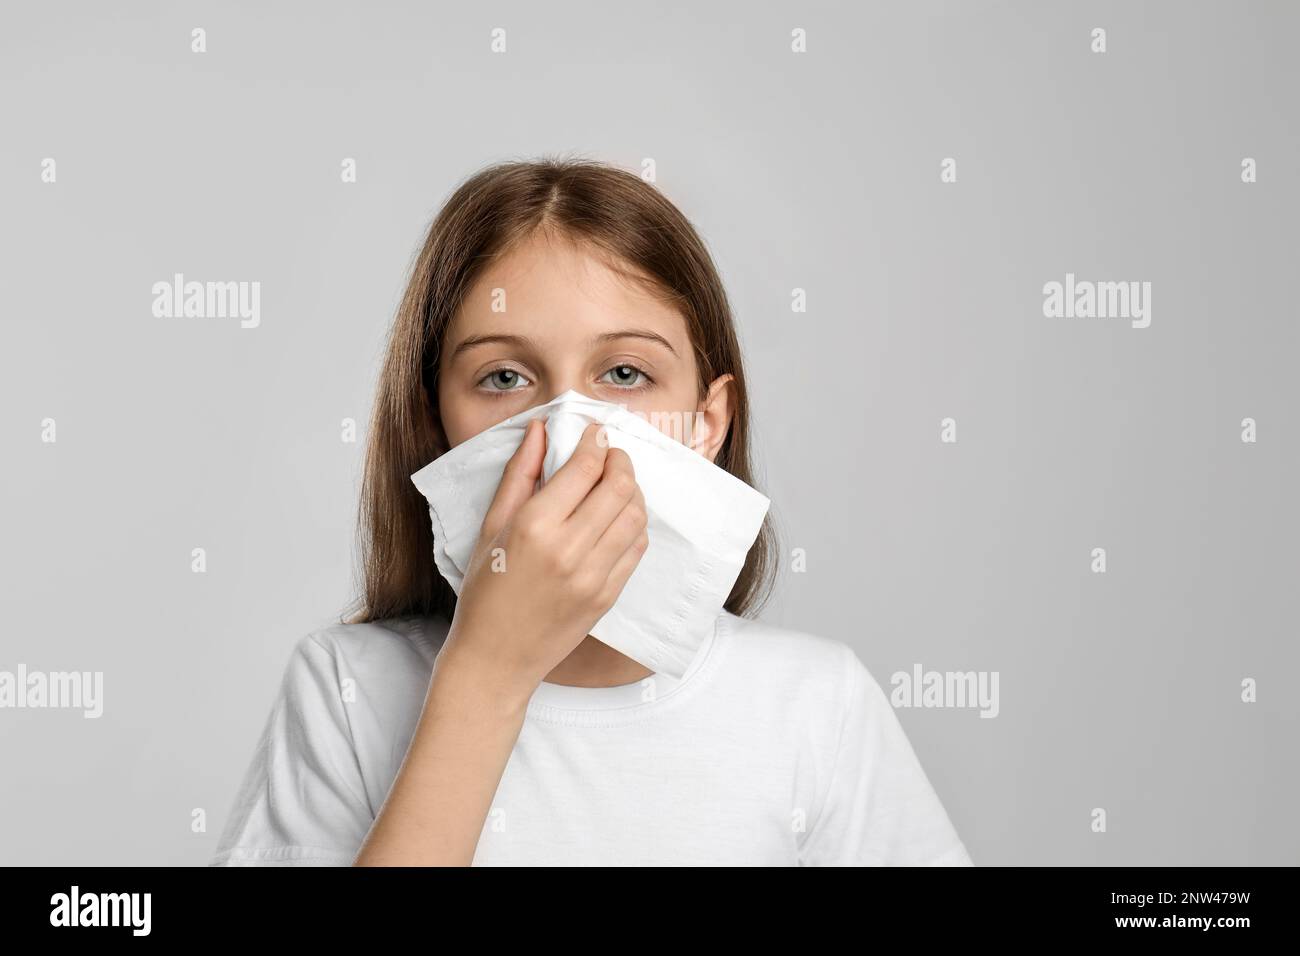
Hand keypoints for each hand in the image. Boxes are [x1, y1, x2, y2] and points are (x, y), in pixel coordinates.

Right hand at [439, 418, 648, 695]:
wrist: (496, 657)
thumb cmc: (485, 591)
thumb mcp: (492, 527)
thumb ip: (519, 474)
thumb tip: (540, 430)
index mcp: (534, 526)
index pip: (585, 468)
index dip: (596, 442)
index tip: (596, 432)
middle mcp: (569, 549)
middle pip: (619, 486)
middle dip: (620, 461)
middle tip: (611, 454)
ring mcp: (594, 575)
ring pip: (635, 515)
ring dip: (632, 490)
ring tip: (616, 484)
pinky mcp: (608, 595)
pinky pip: (637, 547)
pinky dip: (634, 524)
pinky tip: (618, 518)